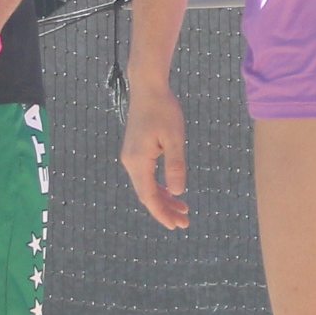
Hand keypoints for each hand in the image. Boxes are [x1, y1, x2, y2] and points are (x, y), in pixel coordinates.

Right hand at [121, 78, 189, 229]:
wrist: (148, 88)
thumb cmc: (163, 110)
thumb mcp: (175, 138)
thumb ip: (175, 165)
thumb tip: (178, 192)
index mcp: (138, 161)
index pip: (149, 196)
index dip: (162, 213)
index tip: (176, 226)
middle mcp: (131, 162)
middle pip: (147, 195)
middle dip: (165, 210)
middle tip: (184, 223)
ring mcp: (131, 157)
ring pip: (147, 186)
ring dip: (164, 199)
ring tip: (183, 210)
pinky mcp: (135, 151)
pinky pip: (146, 176)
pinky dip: (159, 187)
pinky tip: (171, 191)